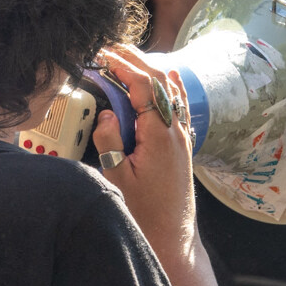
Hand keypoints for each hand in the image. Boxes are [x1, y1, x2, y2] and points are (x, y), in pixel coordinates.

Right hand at [91, 45, 195, 258]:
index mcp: (160, 136)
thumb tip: (107, 112)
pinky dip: (170, 87)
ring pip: (173, 91)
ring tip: (129, 57)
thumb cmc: (144, 214)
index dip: (123, 66)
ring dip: (152, 70)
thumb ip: (110, 142)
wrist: (173, 237)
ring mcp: (182, 137)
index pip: (144, 87)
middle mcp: (176, 132)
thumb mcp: (117, 179)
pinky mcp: (182, 146)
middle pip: (160, 82)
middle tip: (111, 47)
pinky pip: (180, 106)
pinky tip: (168, 77)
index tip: (103, 54)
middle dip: (136, 60)